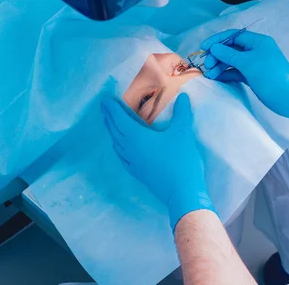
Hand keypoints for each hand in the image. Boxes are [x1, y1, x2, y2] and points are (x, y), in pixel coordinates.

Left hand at [102, 94, 214, 229]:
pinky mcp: (138, 173)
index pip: (120, 120)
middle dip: (109, 118)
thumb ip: (182, 113)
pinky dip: (118, 148)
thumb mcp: (183, 133)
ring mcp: (133, 163)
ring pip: (118, 145)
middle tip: (104, 108)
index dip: (112, 110)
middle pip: (115, 132)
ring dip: (113, 132)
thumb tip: (183, 96)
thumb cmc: (181, 160)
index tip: (105, 101)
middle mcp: (131, 150)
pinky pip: (122, 157)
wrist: (182, 192)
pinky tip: (120, 149)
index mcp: (138, 138)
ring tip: (110, 124)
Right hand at [201, 31, 288, 125]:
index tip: (204, 47)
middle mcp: (255, 50)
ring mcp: (253, 64)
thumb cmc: (270, 76)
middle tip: (207, 65)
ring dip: (220, 66)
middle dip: (217, 56)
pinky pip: (235, 72)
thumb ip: (229, 54)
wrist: (288, 98)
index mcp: (258, 41)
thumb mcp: (248, 63)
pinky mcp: (252, 76)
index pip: (233, 35)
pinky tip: (216, 78)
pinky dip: (226, 74)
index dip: (217, 40)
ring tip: (209, 75)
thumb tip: (214, 48)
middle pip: (231, 48)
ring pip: (232, 61)